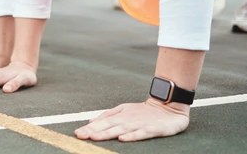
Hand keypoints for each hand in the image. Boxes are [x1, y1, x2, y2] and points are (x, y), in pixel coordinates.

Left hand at [74, 98, 189, 141]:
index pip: (102, 123)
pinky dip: (132, 136)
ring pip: (121, 129)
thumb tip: (91, 121)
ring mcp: (140, 124)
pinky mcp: (153, 129)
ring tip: (95, 137)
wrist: (169, 106)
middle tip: (80, 136)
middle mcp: (128, 119)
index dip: (90, 128)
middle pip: (108, 126)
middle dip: (93, 131)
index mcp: (120, 116)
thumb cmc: (145, 111)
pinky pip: (141, 133)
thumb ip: (108, 115)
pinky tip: (122, 139)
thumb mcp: (125, 110)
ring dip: (107, 133)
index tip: (77, 133)